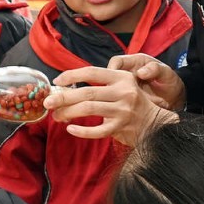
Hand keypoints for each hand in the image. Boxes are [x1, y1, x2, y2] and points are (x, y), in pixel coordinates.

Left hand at [43, 65, 177, 146]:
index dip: (71, 75)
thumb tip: (67, 88)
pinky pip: (97, 130)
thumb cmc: (132, 103)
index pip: (92, 72)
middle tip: (48, 103)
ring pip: (89, 109)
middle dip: (64, 97)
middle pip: (87, 93)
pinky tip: (70, 129)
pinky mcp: (121, 127)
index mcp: (121, 77)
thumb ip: (101, 84)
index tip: (56, 81)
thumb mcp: (122, 86)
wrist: (155, 123)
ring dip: (68, 113)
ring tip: (57, 116)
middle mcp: (123, 92)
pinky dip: (82, 131)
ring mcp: (122, 110)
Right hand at [107, 54, 186, 110]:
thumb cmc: (170, 82)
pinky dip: (112, 106)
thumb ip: (155, 69)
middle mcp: (127, 73)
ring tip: (110, 107)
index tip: (111, 80)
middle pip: (107, 75)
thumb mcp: (166, 74)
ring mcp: (124, 86)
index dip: (111, 69)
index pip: (117, 61)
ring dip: (107, 97)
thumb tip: (141, 73)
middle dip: (104, 85)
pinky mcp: (124, 99)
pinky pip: (113, 101)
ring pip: (108, 89)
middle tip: (108, 97)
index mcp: (136, 62)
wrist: (174, 98)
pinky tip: (114, 113)